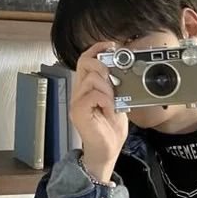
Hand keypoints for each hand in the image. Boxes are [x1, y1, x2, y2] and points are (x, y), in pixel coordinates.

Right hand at [69, 42, 128, 182]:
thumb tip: (120, 70)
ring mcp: (77, 101)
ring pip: (92, 78)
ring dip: (108, 88)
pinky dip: (105, 99)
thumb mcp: (116, 101)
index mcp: (86, 87)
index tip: (111, 46)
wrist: (106, 151)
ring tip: (113, 101)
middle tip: (113, 82)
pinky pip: (93, 94)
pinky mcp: (79, 111)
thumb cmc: (110, 129)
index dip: (97, 48)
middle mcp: (78, 92)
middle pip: (85, 62)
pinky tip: (109, 108)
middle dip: (103, 67)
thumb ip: (114, 86)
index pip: (85, 59)